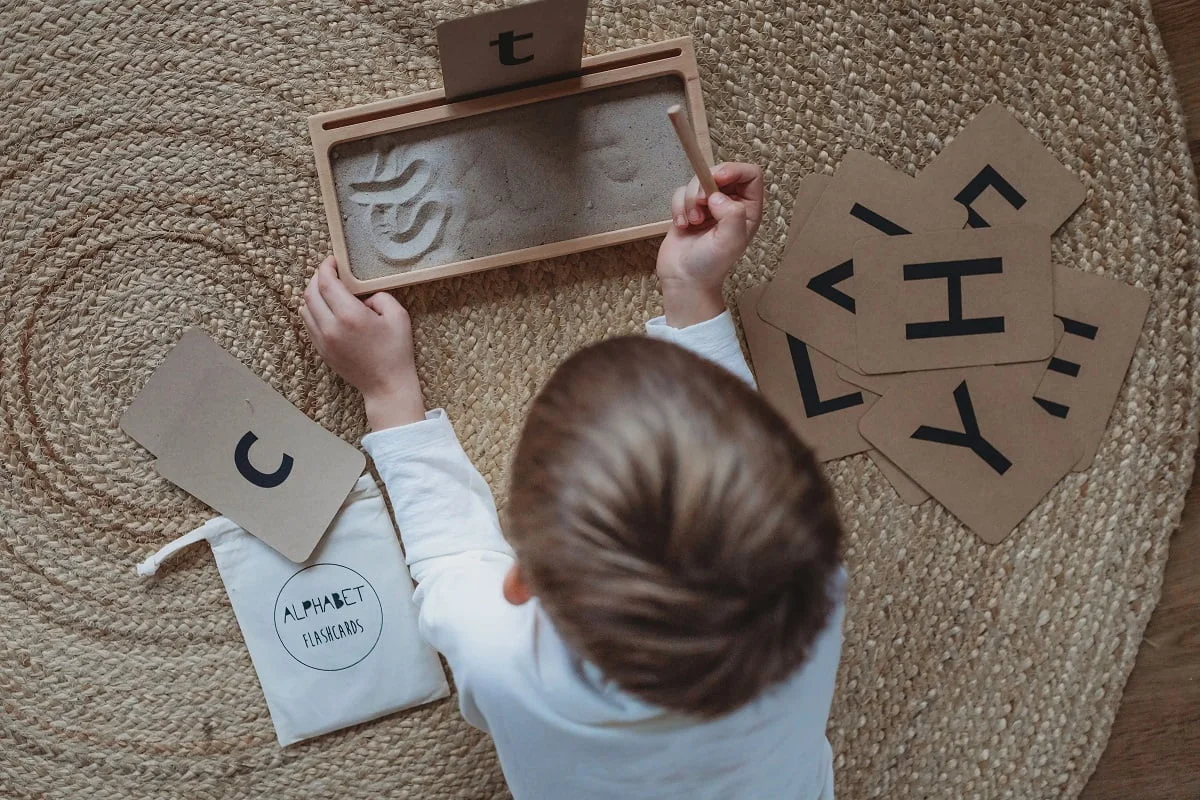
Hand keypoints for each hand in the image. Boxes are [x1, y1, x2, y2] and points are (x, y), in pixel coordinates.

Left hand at [300, 255, 425, 429]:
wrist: (386, 386)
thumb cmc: (396, 352)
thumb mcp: (398, 316)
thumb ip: (380, 296)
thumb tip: (364, 295)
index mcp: (350, 315)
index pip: (326, 282)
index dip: (326, 267)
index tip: (333, 261)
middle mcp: (331, 327)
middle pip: (310, 293)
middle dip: (317, 278)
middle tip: (330, 272)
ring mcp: (323, 340)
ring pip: (305, 308)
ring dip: (313, 295)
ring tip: (327, 290)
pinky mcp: (322, 350)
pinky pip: (308, 324)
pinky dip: (313, 311)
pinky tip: (327, 309)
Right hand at [656, 162, 763, 326]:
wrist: (685, 281)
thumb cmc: (711, 266)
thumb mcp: (730, 241)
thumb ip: (732, 214)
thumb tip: (716, 196)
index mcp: (748, 210)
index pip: (751, 174)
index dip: (734, 170)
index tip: (716, 181)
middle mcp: (730, 204)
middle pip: (720, 172)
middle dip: (704, 184)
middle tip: (698, 202)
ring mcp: (708, 206)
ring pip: (697, 181)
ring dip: (689, 199)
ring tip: (692, 222)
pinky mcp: (688, 209)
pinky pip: (680, 193)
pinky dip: (677, 207)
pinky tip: (682, 225)